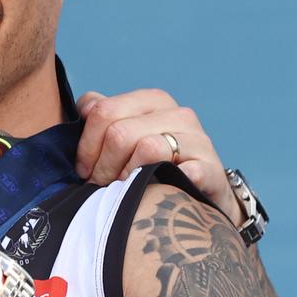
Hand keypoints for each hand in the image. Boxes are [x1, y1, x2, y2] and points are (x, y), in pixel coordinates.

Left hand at [76, 90, 235, 218]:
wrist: (197, 196)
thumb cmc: (149, 165)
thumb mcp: (125, 134)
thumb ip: (101, 116)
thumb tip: (85, 109)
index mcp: (153, 100)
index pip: (103, 111)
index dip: (86, 145)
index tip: (84, 168)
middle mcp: (178, 114)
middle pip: (120, 133)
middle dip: (102, 165)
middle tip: (99, 184)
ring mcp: (199, 141)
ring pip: (148, 148)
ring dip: (127, 176)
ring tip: (121, 190)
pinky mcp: (212, 169)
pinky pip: (184, 171)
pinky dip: (164, 183)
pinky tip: (154, 192)